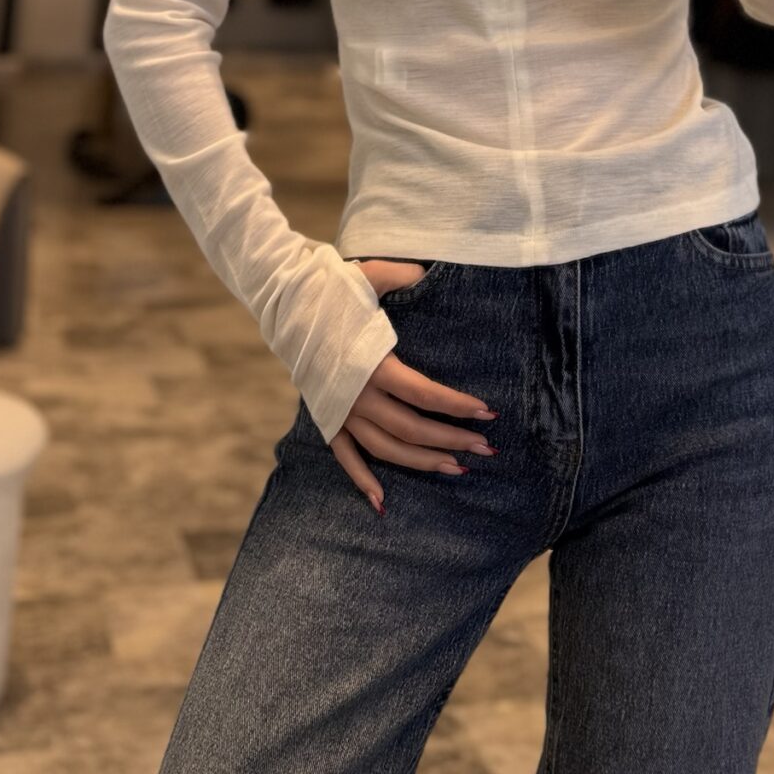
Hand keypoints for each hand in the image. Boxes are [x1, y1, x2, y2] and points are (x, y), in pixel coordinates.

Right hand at [330, 258, 496, 513]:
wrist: (285, 304)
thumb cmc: (331, 288)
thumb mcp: (370, 275)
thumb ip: (402, 274)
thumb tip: (431, 271)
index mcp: (373, 363)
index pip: (425, 394)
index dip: (458, 406)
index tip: (488, 413)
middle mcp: (358, 395)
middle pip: (412, 429)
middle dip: (452, 440)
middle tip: (485, 449)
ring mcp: (341, 410)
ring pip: (386, 448)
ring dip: (422, 463)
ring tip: (456, 469)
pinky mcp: (327, 417)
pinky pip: (345, 456)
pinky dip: (362, 480)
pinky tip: (381, 502)